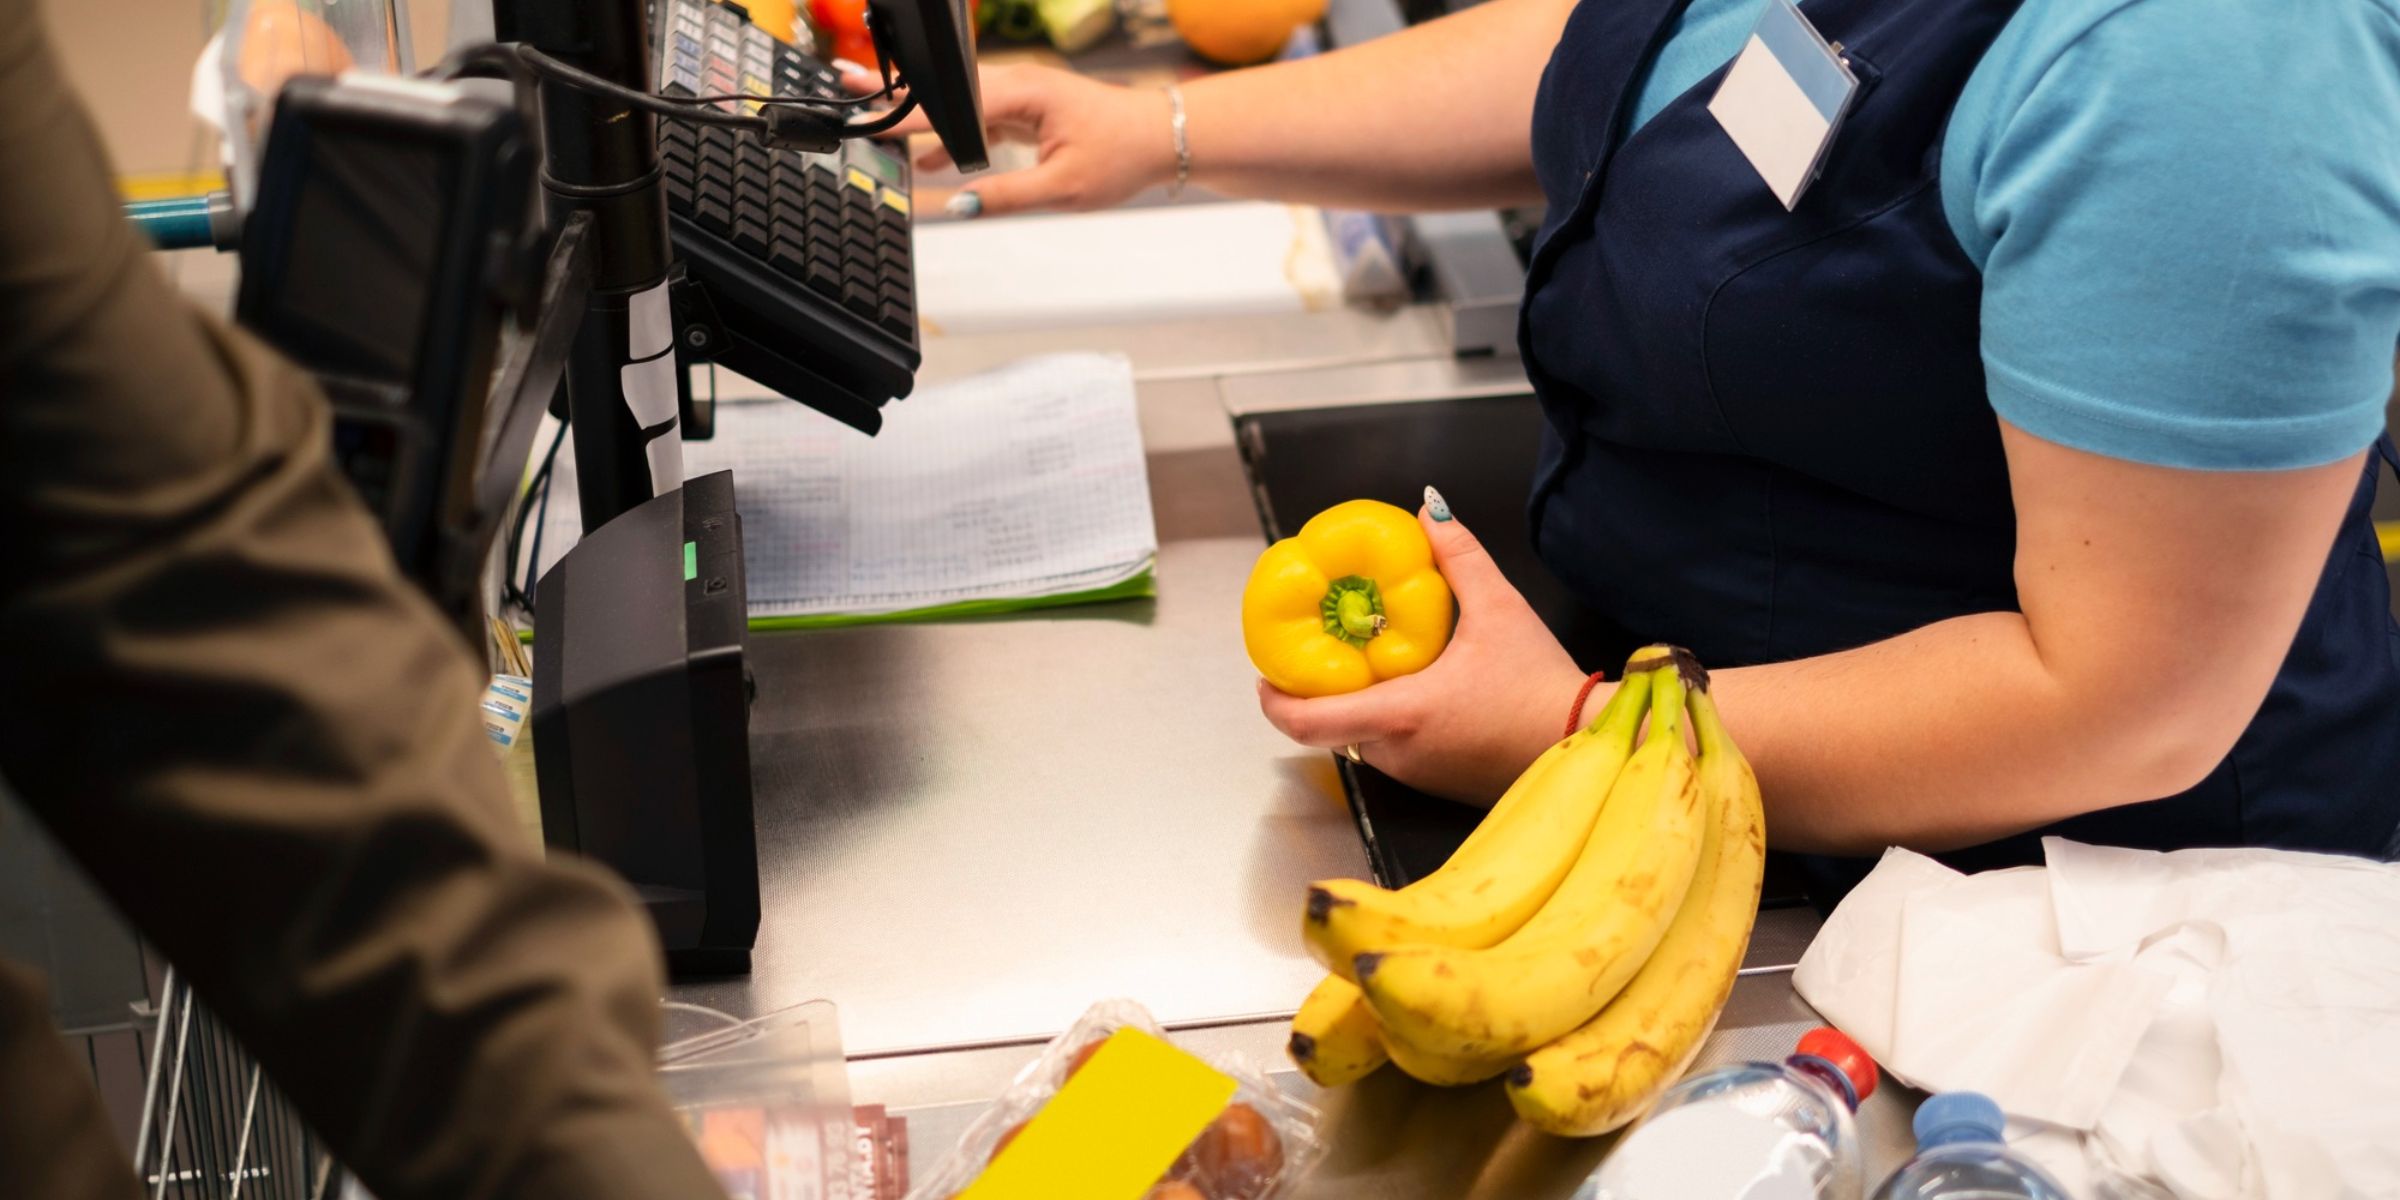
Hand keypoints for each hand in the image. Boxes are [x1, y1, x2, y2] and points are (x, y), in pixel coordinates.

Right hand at [842, 62, 1174, 216]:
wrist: (1162, 138)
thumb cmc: (1122, 156)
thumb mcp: (1062, 188)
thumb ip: (1004, 195)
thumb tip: (958, 205)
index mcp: (1025, 93)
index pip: (952, 105)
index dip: (907, 115)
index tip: (869, 119)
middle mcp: (1019, 84)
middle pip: (945, 90)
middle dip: (896, 92)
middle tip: (846, 85)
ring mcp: (1022, 93)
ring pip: (958, 102)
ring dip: (920, 114)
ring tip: (872, 119)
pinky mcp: (1028, 107)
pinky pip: (978, 115)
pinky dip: (951, 132)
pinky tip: (927, 157)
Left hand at [1257, 500, 1587, 803]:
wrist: (1585, 745)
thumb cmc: (1543, 687)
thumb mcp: (1500, 609)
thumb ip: (1459, 556)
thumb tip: (1429, 509)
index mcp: (1400, 715)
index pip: (1306, 722)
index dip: (1275, 699)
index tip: (1266, 674)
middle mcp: (1398, 754)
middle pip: (1333, 725)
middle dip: (1323, 689)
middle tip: (1325, 648)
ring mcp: (1416, 774)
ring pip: (1364, 737)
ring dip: (1361, 702)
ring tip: (1373, 659)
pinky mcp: (1435, 782)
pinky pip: (1395, 750)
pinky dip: (1391, 719)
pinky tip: (1415, 687)